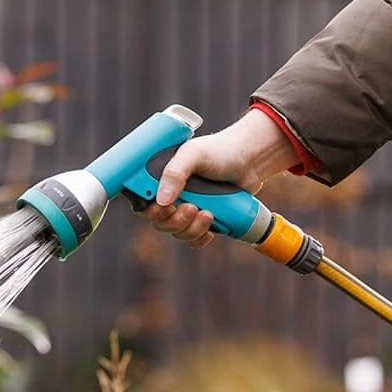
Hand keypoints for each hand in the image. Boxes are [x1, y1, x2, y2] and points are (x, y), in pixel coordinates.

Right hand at [142, 108, 297, 247]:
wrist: (250, 160)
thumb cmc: (219, 151)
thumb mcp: (193, 154)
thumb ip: (174, 173)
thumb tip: (161, 200)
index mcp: (160, 180)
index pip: (141, 202)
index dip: (149, 210)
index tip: (165, 207)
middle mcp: (170, 196)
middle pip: (159, 222)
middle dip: (175, 220)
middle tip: (192, 207)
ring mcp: (186, 209)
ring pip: (177, 233)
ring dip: (192, 228)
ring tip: (208, 213)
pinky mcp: (203, 220)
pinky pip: (193, 240)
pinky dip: (200, 237)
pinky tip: (211, 227)